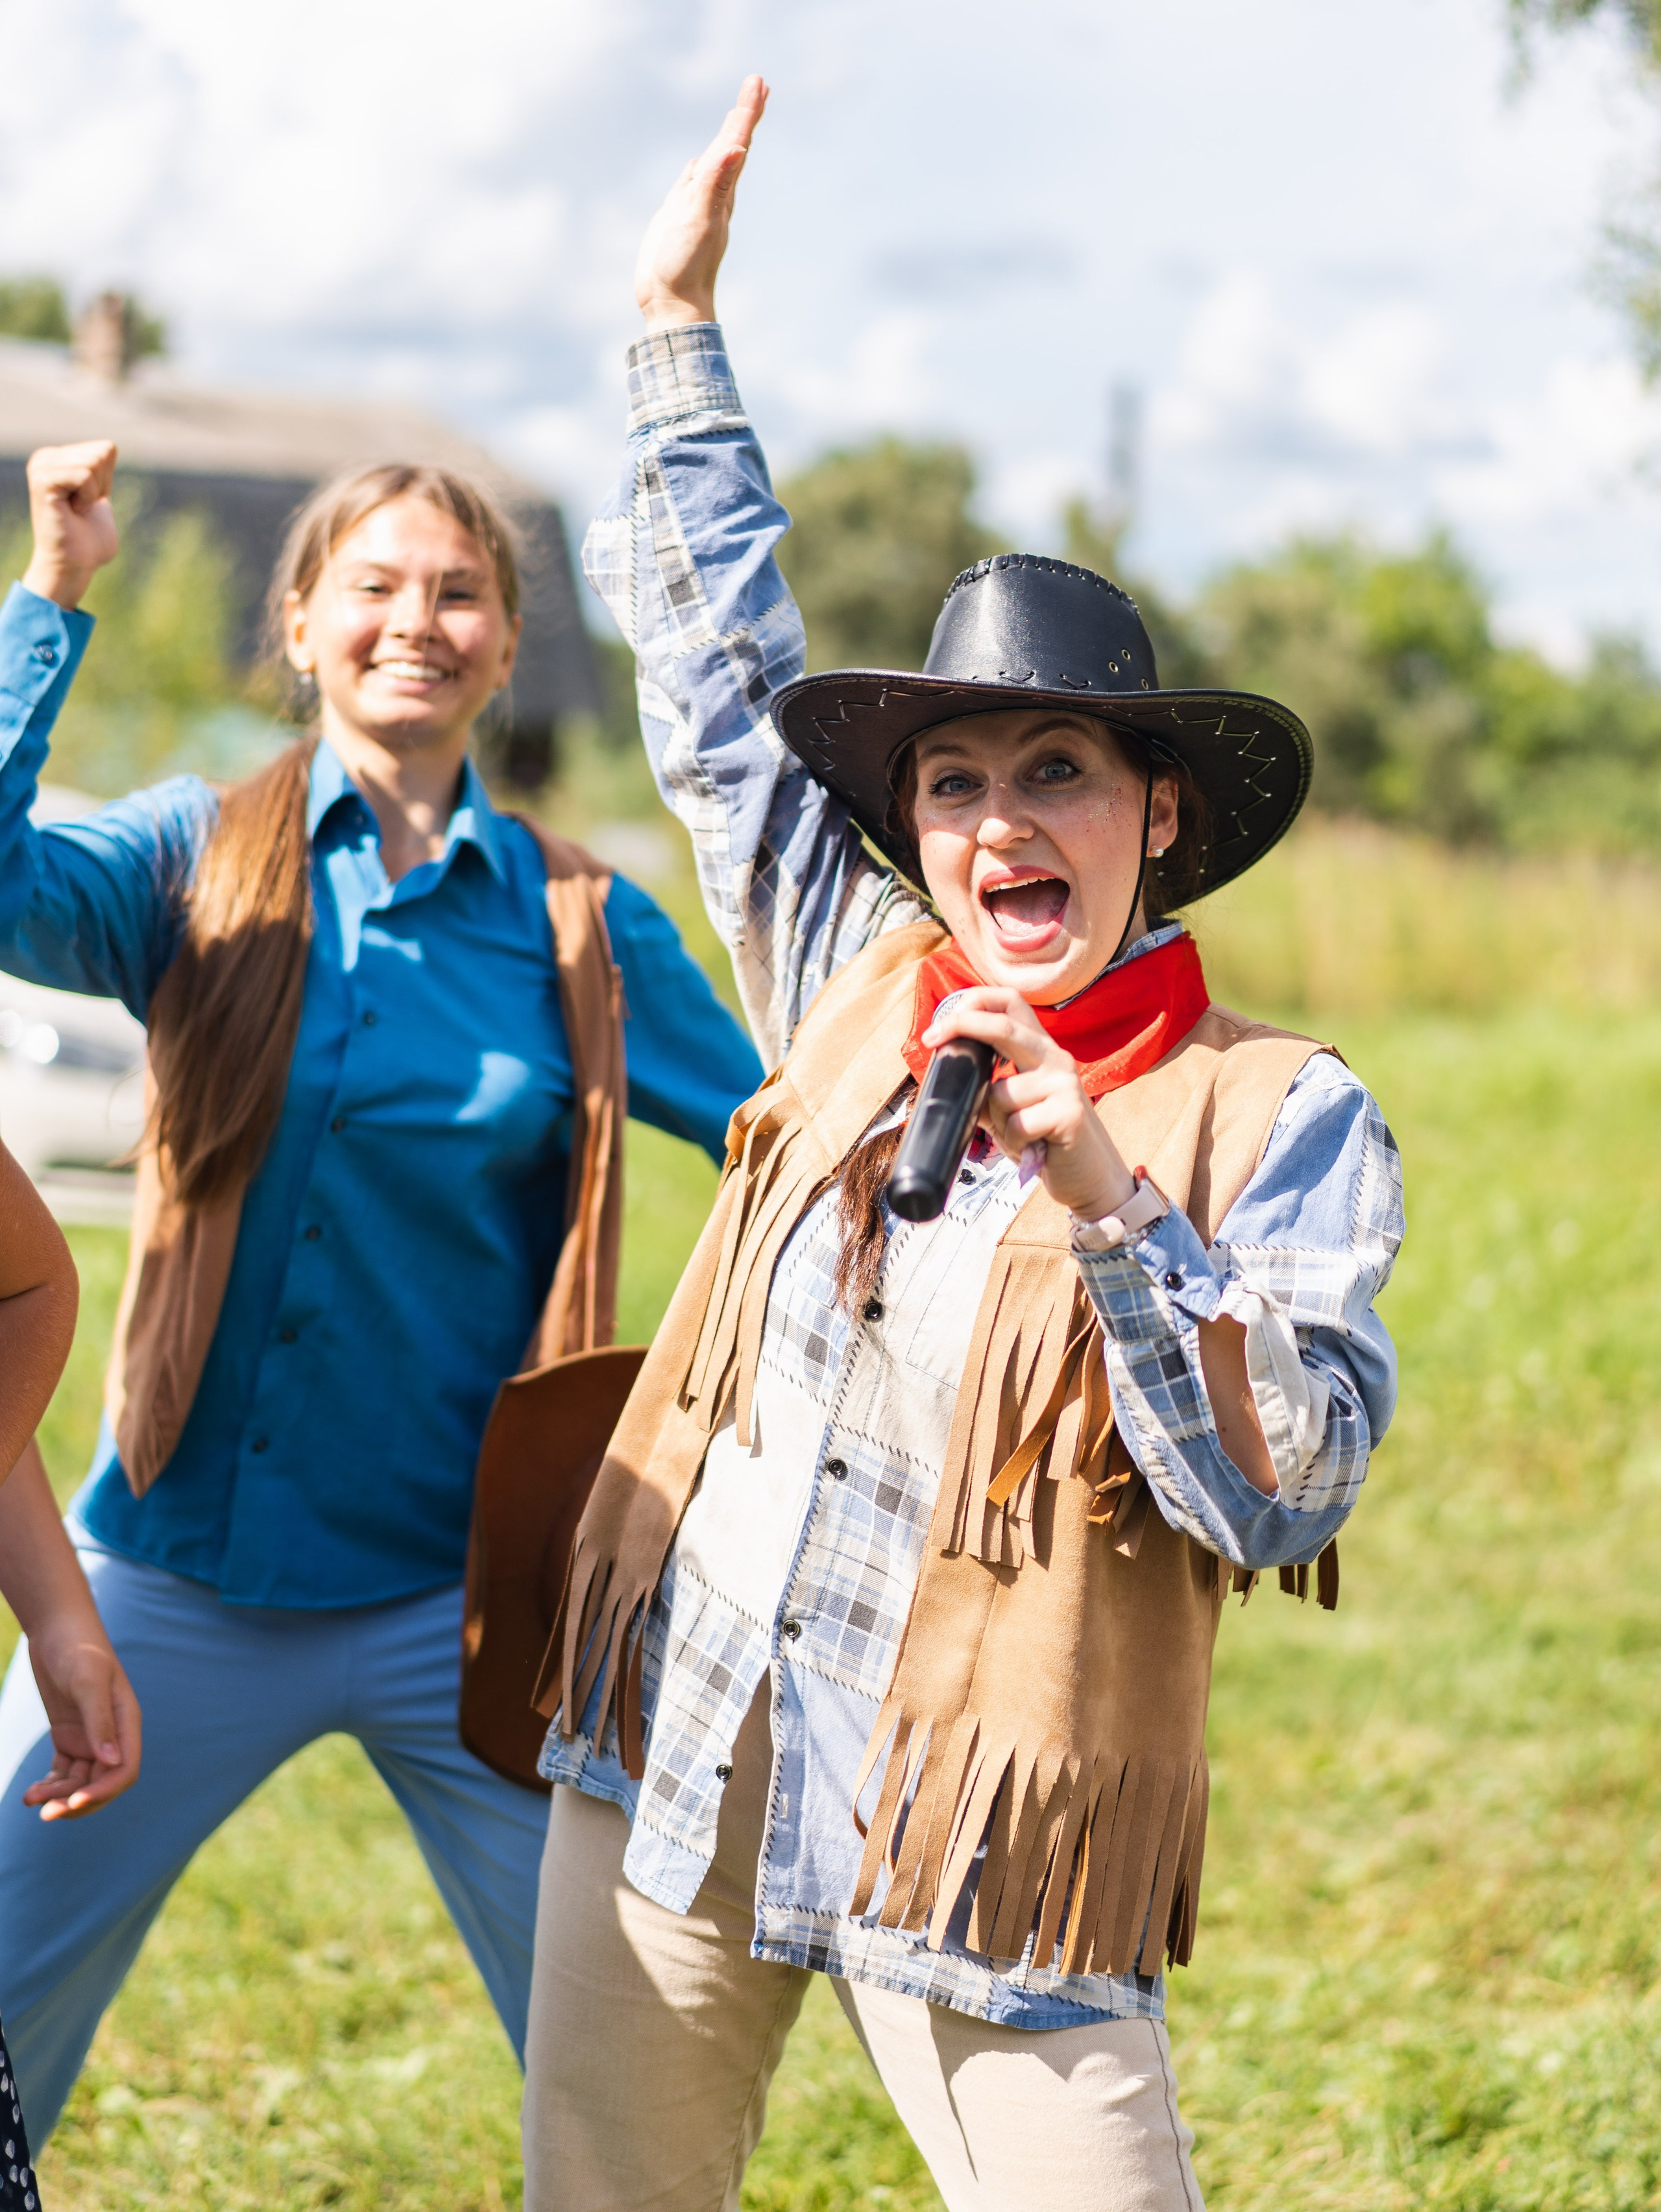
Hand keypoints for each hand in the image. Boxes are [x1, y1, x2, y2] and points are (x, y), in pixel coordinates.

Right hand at [21, 440, 118, 609]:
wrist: (74, 565)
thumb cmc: (89, 540)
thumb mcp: (100, 495)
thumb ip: (103, 469)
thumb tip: (110, 446)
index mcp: (58, 457)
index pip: (106, 449)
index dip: (107, 481)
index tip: (88, 502)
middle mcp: (45, 457)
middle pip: (101, 453)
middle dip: (102, 485)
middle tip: (81, 508)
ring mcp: (41, 466)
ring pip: (93, 463)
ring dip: (93, 493)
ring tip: (75, 510)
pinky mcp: (42, 480)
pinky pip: (84, 476)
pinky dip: (87, 497)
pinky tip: (72, 510)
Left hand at [21, 1611, 140, 1818]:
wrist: (57, 1629)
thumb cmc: (78, 1649)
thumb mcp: (88, 1681)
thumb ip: (100, 1720)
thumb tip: (111, 1761)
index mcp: (126, 1723)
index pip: (124, 1771)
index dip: (103, 1792)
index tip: (75, 1803)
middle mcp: (111, 1735)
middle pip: (101, 1783)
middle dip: (77, 1802)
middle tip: (47, 1814)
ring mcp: (89, 1738)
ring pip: (79, 1782)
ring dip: (59, 1797)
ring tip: (31, 1800)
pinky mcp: (68, 1737)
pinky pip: (63, 1773)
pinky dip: (49, 1786)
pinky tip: (30, 1793)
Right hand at [634, 75, 768, 329]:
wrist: (672, 305)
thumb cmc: (685, 267)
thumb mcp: (700, 221)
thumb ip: (716, 182)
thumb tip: (737, 149)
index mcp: (721, 192)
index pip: (737, 142)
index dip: (747, 112)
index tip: (759, 82)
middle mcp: (713, 195)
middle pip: (731, 146)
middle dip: (743, 114)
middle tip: (757, 84)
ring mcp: (696, 206)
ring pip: (713, 162)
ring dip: (725, 137)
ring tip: (736, 117)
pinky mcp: (678, 218)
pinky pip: (692, 184)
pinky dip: (698, 168)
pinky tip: (697, 164)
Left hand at [922, 988, 1137, 1220]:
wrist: (1092, 1178)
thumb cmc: (1047, 1140)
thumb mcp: (1011, 1110)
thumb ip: (986, 1091)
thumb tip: (950, 1081)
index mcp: (1039, 1050)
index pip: (1010, 1003)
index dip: (974, 1003)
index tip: (939, 1026)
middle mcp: (1054, 1059)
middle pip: (1004, 1027)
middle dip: (963, 1025)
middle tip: (931, 1039)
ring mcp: (1064, 1084)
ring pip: (1000, 1093)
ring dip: (997, 1123)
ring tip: (1021, 1136)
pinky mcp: (1070, 1113)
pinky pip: (1016, 1125)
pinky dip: (1014, 1143)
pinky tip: (1034, 1148)